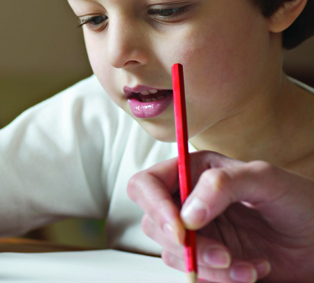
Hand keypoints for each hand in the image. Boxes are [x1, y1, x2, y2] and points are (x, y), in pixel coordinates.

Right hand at [127, 151, 313, 282]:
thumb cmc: (300, 201)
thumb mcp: (266, 179)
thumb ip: (223, 185)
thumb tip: (187, 213)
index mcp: (193, 172)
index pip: (146, 185)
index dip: (154, 207)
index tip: (180, 231)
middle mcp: (187, 201)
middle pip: (154, 225)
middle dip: (188, 246)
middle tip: (223, 254)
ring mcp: (195, 232)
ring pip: (173, 254)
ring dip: (209, 267)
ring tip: (245, 265)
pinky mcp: (206, 259)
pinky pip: (195, 274)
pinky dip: (222, 279)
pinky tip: (250, 270)